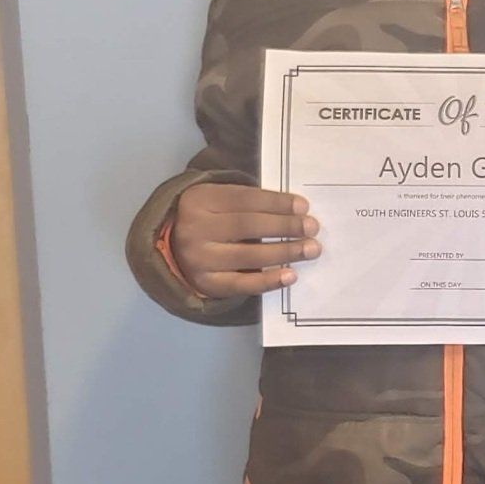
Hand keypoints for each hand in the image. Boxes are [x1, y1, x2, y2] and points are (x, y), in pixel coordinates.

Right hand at [169, 186, 319, 299]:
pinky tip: (290, 276)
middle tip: (313, 228)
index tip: (304, 207)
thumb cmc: (209, 219)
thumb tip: (297, 211)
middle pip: (247, 226)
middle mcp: (195, 228)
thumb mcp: (219, 201)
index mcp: (200, 199)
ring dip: (284, 252)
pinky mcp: (206, 284)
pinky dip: (268, 281)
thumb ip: (249, 202)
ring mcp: (198, 258)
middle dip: (284, 226)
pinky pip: (242, 284)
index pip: (244, 199)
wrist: (172, 248)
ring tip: (310, 249)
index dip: (276, 202)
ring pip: (247, 256)